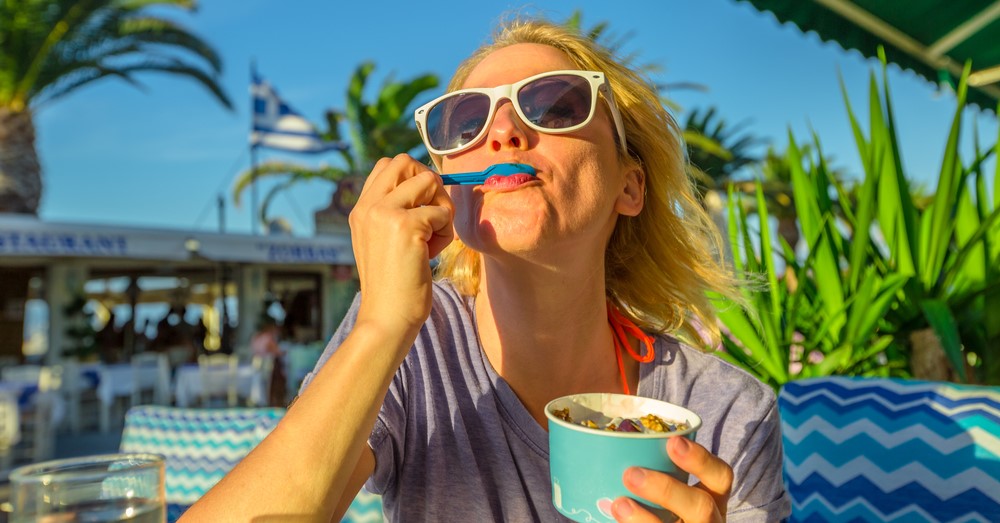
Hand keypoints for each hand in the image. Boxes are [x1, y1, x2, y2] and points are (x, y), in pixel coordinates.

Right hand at [349, 154, 453, 334]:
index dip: (413, 179)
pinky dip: (445, 232)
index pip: (388, 164)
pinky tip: (431, 254)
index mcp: (361, 209)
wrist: (387, 317)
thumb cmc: (393, 285)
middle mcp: (369, 206)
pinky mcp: (406, 226)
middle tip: (430, 217)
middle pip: (406, 162)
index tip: (420, 209)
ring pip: (429, 181)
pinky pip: (442, 212)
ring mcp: (385, 213)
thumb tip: (428, 182)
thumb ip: (394, 212)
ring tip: (432, 237)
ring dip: (441, 207)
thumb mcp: (383, 241)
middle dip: (428, 184)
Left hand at [612, 437, 732, 521]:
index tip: (673, 442)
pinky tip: (616, 521)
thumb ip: (657, 474)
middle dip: (666, 490)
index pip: (721, 476)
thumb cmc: (664, 510)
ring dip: (645, 519)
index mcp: (713, 499)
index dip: (701, 459)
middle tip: (631, 474)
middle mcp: (709, 521)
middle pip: (701, 507)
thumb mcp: (673, 495)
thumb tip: (607, 447)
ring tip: (619, 504)